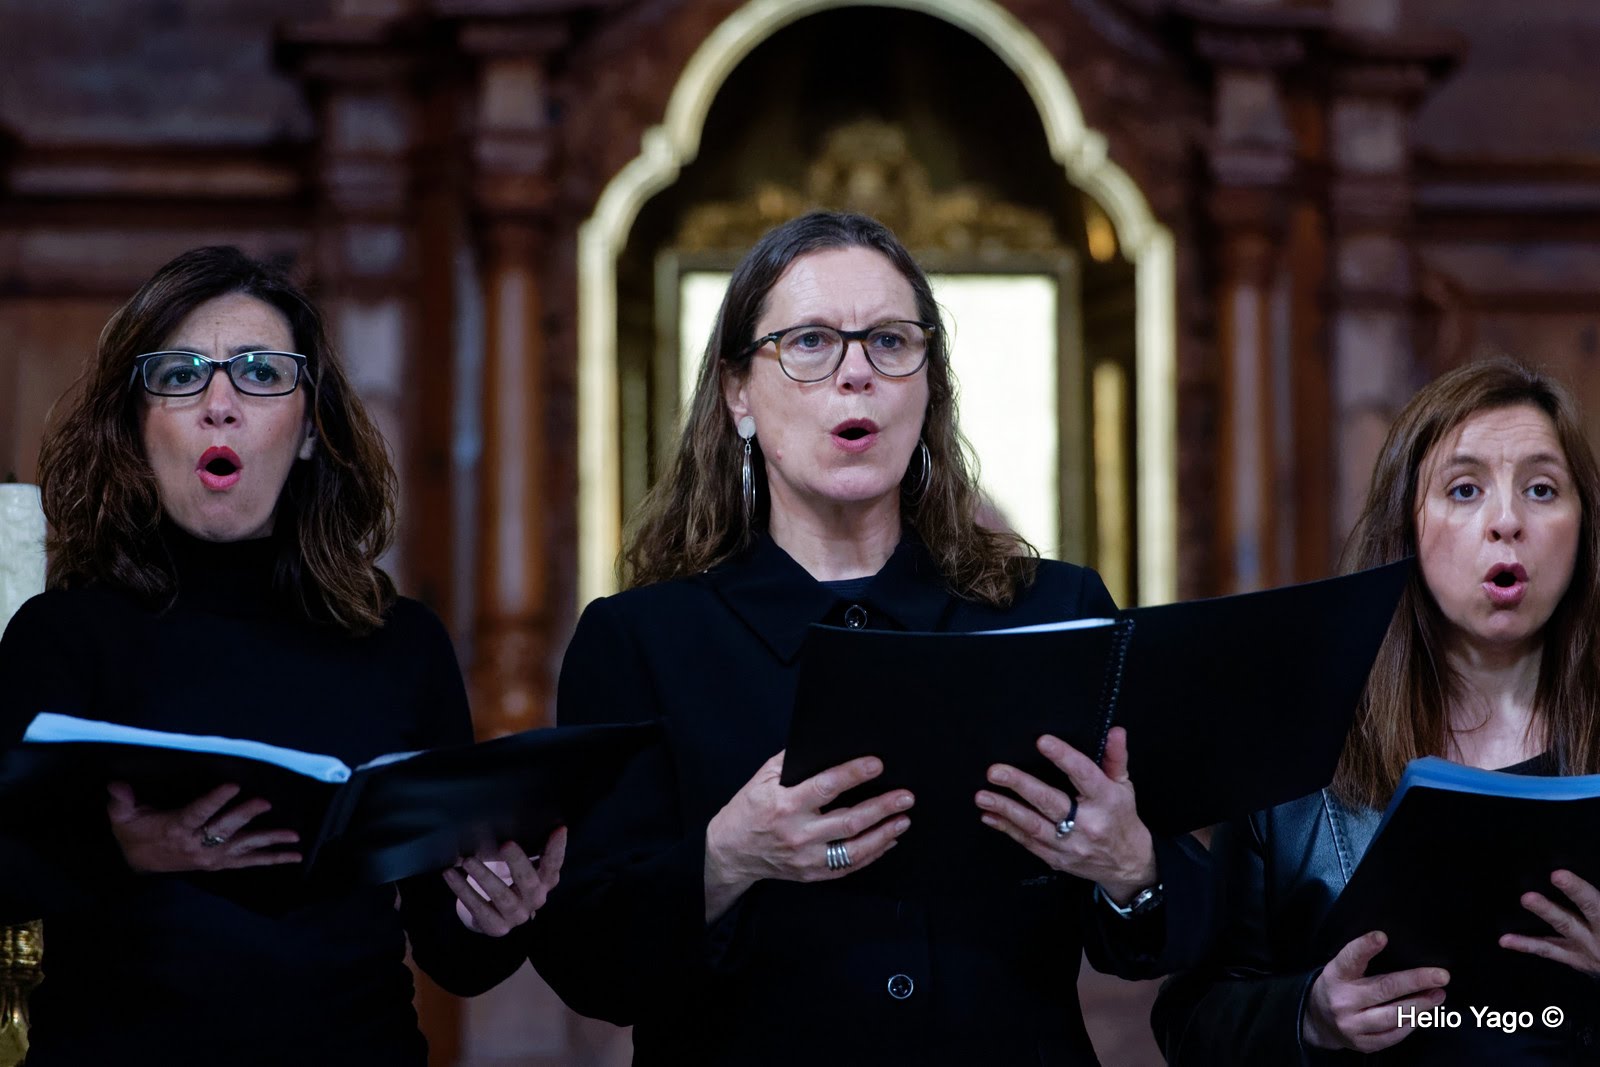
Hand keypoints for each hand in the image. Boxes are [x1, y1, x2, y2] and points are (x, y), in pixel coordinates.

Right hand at [106, 781, 300, 873]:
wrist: (138, 863)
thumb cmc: (134, 833)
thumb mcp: (122, 817)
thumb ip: (121, 801)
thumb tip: (116, 785)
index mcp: (176, 829)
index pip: (198, 813)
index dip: (215, 800)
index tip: (233, 785)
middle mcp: (197, 845)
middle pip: (224, 829)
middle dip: (245, 815)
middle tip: (265, 802)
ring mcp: (211, 857)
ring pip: (243, 847)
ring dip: (269, 840)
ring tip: (293, 837)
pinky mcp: (220, 863)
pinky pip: (248, 861)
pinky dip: (270, 859)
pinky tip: (291, 855)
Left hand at [444, 827, 565, 936]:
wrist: (495, 916)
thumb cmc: (509, 880)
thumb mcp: (520, 866)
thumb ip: (526, 848)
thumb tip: (516, 815)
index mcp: (545, 881)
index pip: (553, 865)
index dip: (558, 848)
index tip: (559, 829)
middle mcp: (535, 899)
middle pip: (529, 881)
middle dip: (518, 862)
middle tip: (506, 844)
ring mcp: (517, 915)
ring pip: (502, 897)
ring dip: (484, 877)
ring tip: (468, 860)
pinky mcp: (497, 926)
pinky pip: (478, 908)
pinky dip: (463, 890)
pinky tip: (450, 874)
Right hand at [704, 750, 912, 918]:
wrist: (731, 851)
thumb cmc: (749, 810)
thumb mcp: (762, 778)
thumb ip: (790, 761)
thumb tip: (823, 746)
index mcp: (785, 805)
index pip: (826, 787)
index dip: (853, 774)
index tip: (877, 765)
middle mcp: (798, 833)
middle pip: (848, 821)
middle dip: (881, 807)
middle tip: (905, 796)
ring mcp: (807, 858)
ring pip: (854, 848)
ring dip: (884, 833)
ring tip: (903, 819)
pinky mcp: (812, 873)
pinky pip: (849, 865)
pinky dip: (872, 853)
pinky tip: (888, 840)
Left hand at [976, 727, 1155, 900]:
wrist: (1127, 865)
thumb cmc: (1121, 819)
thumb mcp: (1124, 786)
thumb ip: (1115, 758)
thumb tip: (1115, 731)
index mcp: (1106, 801)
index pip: (1084, 775)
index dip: (1064, 757)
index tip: (1043, 742)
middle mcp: (1087, 824)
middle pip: (1050, 802)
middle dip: (1020, 785)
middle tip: (995, 772)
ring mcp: (1070, 845)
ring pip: (1033, 825)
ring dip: (1005, 809)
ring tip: (983, 796)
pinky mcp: (1057, 858)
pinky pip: (1027, 842)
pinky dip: (1006, 828)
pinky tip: (989, 815)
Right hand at [1302, 930, 1448, 1051]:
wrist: (1318, 1021)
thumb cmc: (1338, 987)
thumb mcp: (1341, 969)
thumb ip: (1362, 960)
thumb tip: (1401, 951)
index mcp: (1336, 976)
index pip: (1350, 959)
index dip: (1365, 947)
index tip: (1382, 937)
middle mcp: (1343, 1001)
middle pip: (1384, 989)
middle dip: (1416, 981)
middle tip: (1441, 976)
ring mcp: (1352, 1024)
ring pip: (1392, 1015)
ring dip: (1420, 1005)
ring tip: (1438, 995)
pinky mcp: (1363, 1043)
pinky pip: (1393, 1035)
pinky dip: (1410, 1024)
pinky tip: (1422, 1015)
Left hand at [1500, 869, 1599, 975]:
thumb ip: (1598, 901)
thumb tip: (1597, 873)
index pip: (1595, 902)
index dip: (1579, 889)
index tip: (1560, 874)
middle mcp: (1599, 934)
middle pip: (1588, 909)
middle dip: (1574, 892)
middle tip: (1556, 876)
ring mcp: (1586, 947)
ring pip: (1565, 926)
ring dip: (1546, 910)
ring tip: (1527, 898)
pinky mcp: (1574, 958)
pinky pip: (1548, 951)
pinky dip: (1525, 945)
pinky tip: (1504, 940)